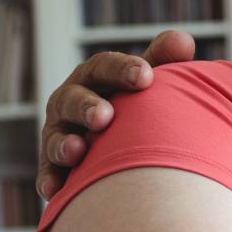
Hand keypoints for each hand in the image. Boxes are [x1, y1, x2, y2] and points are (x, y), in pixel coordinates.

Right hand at [37, 31, 197, 199]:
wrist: (117, 140)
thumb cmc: (134, 101)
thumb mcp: (145, 78)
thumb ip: (162, 59)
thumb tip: (183, 41)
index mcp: (94, 77)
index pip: (103, 67)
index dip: (121, 70)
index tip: (146, 77)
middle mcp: (71, 102)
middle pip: (72, 100)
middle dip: (86, 106)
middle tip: (105, 116)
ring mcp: (59, 133)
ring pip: (55, 137)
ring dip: (64, 144)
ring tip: (78, 151)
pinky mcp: (54, 166)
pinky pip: (48, 174)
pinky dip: (50, 180)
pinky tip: (55, 190)